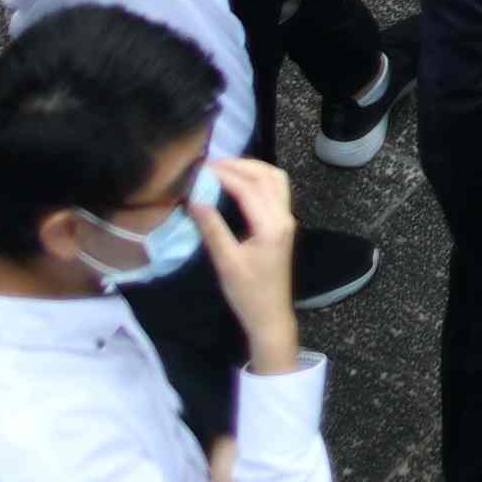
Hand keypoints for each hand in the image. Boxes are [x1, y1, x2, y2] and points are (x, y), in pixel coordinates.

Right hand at [200, 149, 300, 344]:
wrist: (270, 316)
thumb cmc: (248, 293)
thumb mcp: (226, 263)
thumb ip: (212, 229)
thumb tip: (195, 200)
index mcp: (271, 226)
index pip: (249, 188)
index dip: (225, 175)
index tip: (202, 169)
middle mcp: (284, 217)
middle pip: (267, 176)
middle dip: (240, 165)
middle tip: (212, 165)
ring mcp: (287, 220)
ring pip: (276, 180)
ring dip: (253, 169)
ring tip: (225, 170)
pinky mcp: (283, 225)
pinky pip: (276, 191)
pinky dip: (259, 179)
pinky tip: (240, 184)